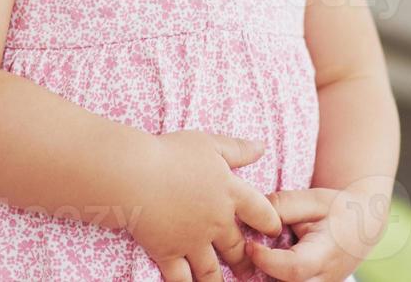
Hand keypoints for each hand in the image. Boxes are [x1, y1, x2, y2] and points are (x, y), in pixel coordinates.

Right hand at [128, 130, 283, 281]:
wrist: (135, 174)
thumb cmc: (171, 153)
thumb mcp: (209, 144)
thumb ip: (237, 149)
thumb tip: (262, 147)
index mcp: (230, 193)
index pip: (261, 212)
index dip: (271, 223)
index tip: (275, 231)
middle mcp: (216, 222)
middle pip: (237, 247)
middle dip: (244, 261)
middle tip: (248, 270)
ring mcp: (193, 241)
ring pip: (211, 270)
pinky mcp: (168, 252)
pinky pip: (180, 278)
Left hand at [247, 187, 388, 281]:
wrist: (363, 224)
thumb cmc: (337, 209)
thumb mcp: (313, 199)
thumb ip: (282, 205)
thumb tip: (252, 215)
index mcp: (325, 255)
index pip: (293, 268)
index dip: (267, 260)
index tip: (249, 244)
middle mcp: (323, 279)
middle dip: (262, 274)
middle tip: (248, 253)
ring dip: (267, 276)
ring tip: (257, 256)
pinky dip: (274, 277)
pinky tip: (266, 261)